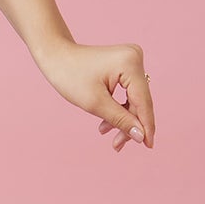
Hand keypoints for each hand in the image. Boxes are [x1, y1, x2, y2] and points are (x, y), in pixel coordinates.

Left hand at [33, 38, 154, 151]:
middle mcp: (136, 58)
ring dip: (123, 118)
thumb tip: (141, 136)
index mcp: (130, 64)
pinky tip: (107, 123)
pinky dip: (119, 107)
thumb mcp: (95, 103)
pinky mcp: (126, 65)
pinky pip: (128, 91)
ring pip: (134, 98)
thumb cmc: (70, 76)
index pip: (143, 101)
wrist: (56, 56)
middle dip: (130, 124)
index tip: (148, 146)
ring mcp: (132, 60)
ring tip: (109, 136)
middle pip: (140, 101)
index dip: (146, 126)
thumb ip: (121, 120)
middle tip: (117, 145)